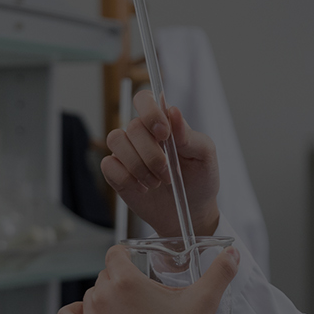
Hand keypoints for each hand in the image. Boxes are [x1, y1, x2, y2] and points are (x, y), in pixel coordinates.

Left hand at [58, 244, 240, 313]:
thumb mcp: (204, 304)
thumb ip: (220, 273)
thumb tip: (233, 253)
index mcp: (126, 281)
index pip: (116, 253)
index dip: (127, 256)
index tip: (137, 264)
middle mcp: (103, 296)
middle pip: (106, 275)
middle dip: (123, 281)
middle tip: (144, 299)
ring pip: (91, 295)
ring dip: (105, 299)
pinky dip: (78, 313)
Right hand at [103, 90, 220, 238]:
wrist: (191, 213)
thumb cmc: (200, 181)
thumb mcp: (205, 156)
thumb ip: (189, 135)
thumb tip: (173, 111)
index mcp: (163, 123)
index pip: (144, 99)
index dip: (150, 113)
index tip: (164, 134)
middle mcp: (141, 134)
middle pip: (132, 126)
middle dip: (151, 154)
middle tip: (168, 173)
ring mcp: (126, 152)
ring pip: (116, 141)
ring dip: (138, 166)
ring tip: (156, 182)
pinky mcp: (116, 172)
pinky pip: (108, 165)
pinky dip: (127, 178)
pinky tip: (143, 188)